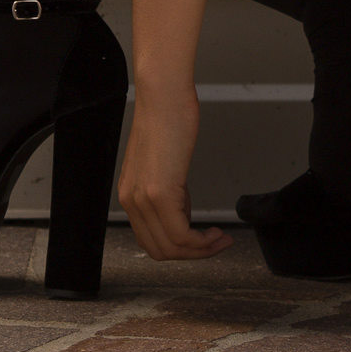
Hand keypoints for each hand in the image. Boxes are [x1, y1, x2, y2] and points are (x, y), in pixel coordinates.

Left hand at [117, 82, 232, 260]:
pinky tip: (216, 232)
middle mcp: (131, 201)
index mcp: (129, 196)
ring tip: (221, 239)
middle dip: (193, 255)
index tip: (204, 243)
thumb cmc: (167, 120)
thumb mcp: (163, 165)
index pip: (150, 241)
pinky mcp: (160, 193)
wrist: (164, 96)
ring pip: (172, 248)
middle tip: (217, 245)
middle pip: (160, 251)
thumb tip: (183, 213)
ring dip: (202, 250)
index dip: (180, 250)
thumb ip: (168, 193)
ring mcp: (143, 199)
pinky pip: (181, 235)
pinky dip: (202, 242)